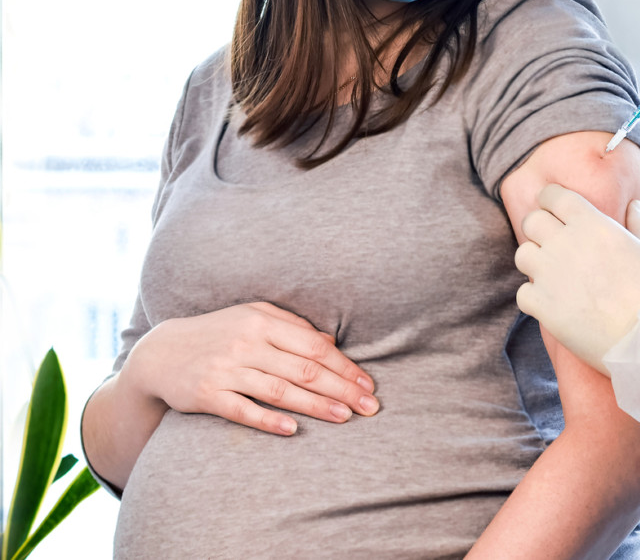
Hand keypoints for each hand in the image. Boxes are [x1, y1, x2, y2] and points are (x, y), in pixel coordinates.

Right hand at [120, 301, 378, 435]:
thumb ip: (292, 327)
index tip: (368, 384)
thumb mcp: (254, 318)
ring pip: (280, 390)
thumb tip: (331, 341)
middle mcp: (247, 344)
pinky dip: (268, 419)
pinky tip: (293, 430)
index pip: (314, 346)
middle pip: (304, 369)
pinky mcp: (207, 394)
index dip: (344, 366)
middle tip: (370, 406)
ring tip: (345, 417)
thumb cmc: (219, 333)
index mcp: (263, 322)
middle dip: (342, 389)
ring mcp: (226, 369)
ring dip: (316, 406)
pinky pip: (243, 409)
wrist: (160, 353)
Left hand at [515, 184, 639, 373]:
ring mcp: (550, 274)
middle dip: (539, 230)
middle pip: (531, 221)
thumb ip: (638, 223)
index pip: (553, 196)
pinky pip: (523, 292)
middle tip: (552, 244)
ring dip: (534, 262)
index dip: (551, 200)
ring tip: (552, 275)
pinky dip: (534, 297)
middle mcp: (565, 243)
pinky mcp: (543, 305)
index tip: (554, 210)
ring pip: (522, 255)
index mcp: (591, 223)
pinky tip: (552, 303)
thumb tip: (634, 206)